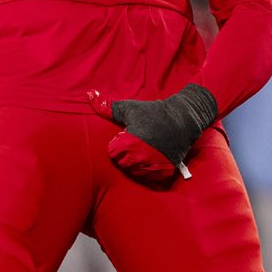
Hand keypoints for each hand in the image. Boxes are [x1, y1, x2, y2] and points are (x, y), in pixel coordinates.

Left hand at [87, 83, 217, 188]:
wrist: (183, 118)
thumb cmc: (153, 112)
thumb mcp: (129, 108)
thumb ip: (107, 106)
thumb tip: (89, 95)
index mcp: (130, 143)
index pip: (113, 153)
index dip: (119, 143)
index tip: (128, 135)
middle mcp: (142, 157)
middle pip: (123, 164)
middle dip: (127, 154)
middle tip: (138, 142)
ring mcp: (154, 165)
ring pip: (135, 171)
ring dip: (138, 163)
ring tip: (145, 149)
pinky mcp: (165, 171)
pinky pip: (150, 177)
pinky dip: (150, 169)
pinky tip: (153, 158)